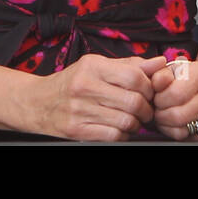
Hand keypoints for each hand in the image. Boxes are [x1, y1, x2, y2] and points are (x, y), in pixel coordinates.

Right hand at [31, 53, 164, 140]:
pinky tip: (119, 129)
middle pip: (133, 101)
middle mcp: (85, 86)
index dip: (149, 87)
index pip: (134, 77)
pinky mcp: (75, 130)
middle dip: (146, 109)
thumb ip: (130, 65)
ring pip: (125, 121)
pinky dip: (122, 135)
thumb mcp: (98, 66)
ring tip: (133, 120)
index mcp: (93, 66)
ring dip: (136, 124)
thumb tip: (160, 62)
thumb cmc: (73, 81)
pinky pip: (112, 136)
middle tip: (146, 110)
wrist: (37, 102)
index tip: (150, 92)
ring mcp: (79, 110)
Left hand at [148, 57, 197, 140]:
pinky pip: (190, 140)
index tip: (158, 98)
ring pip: (182, 132)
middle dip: (161, 116)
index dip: (159, 100)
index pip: (175, 95)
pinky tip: (180, 123)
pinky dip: (179, 134)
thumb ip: (160, 75)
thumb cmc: (184, 80)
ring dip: (167, 127)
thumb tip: (157, 82)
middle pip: (178, 116)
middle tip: (160, 110)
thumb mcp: (171, 72)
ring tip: (168, 116)